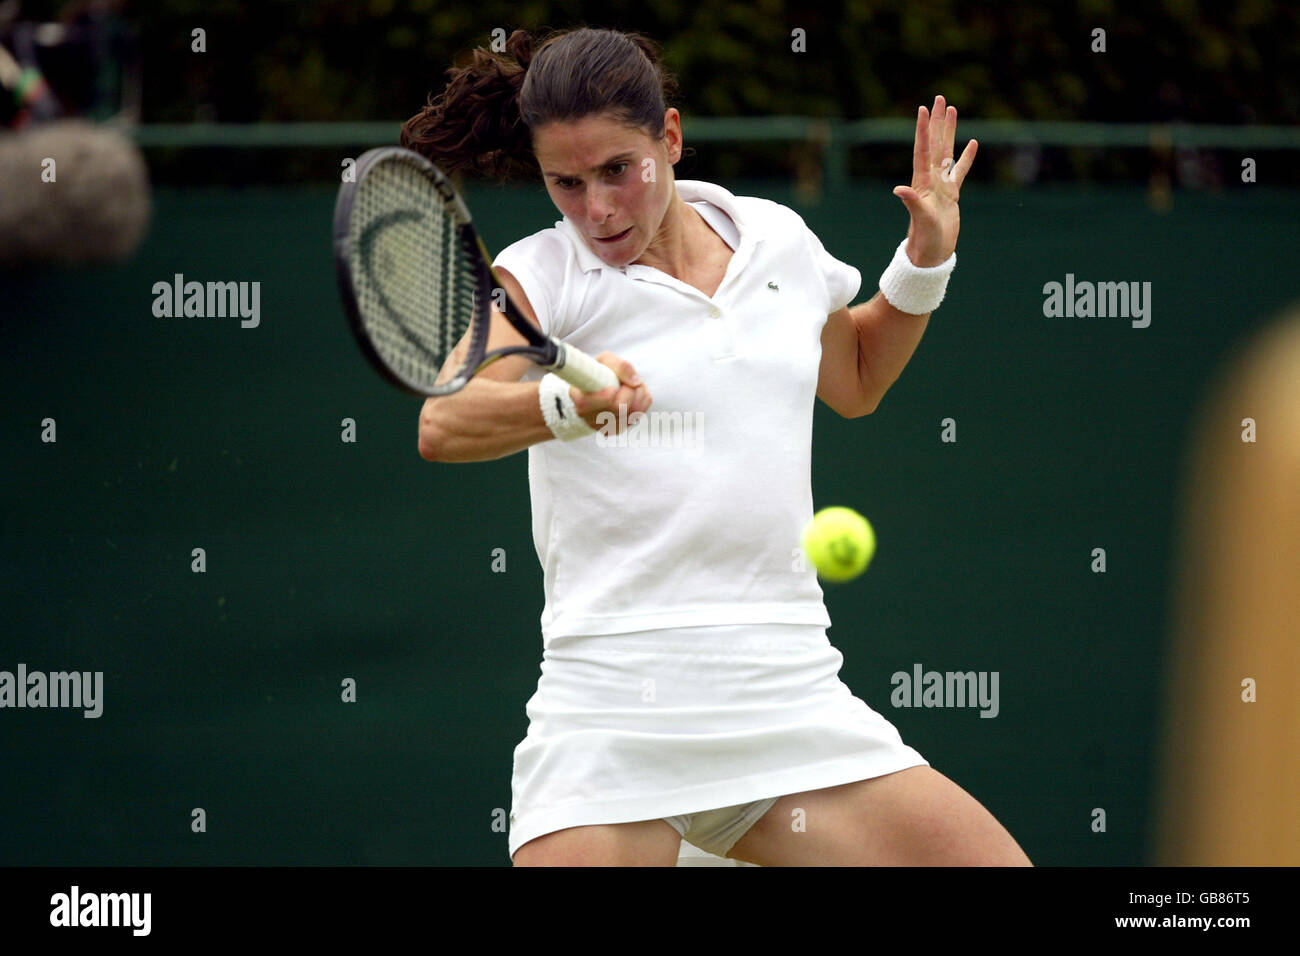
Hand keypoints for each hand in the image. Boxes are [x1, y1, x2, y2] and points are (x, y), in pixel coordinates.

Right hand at [571, 351, 651, 431]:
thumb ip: (619, 366)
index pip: (588, 404)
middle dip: (629, 391)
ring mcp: (603, 427)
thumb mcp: (605, 360)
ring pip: (633, 413)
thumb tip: (636, 382)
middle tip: (627, 382)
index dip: (604, 398)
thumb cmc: (600, 372)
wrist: (600, 387)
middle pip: (619, 409)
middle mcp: (588, 417)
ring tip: (630, 386)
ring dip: (638, 395)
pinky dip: (640, 402)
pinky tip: (632, 396)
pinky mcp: (617, 429)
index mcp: (579, 398)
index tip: (613, 389)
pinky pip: (638, 415)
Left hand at [892, 94, 977, 267]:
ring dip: (950, 132)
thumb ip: (911, 202)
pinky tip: (972, 143)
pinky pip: (961, 171)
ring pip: (947, 151)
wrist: (931, 254)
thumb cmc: (925, 239)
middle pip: (935, 143)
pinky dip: (966, 157)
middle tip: (939, 98)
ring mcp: (942, 186)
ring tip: (952, 110)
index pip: (923, 150)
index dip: (923, 129)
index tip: (922, 109)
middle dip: (937, 121)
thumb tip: (899, 189)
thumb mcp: (921, 219)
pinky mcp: (952, 195)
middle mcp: (931, 180)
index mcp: (923, 182)